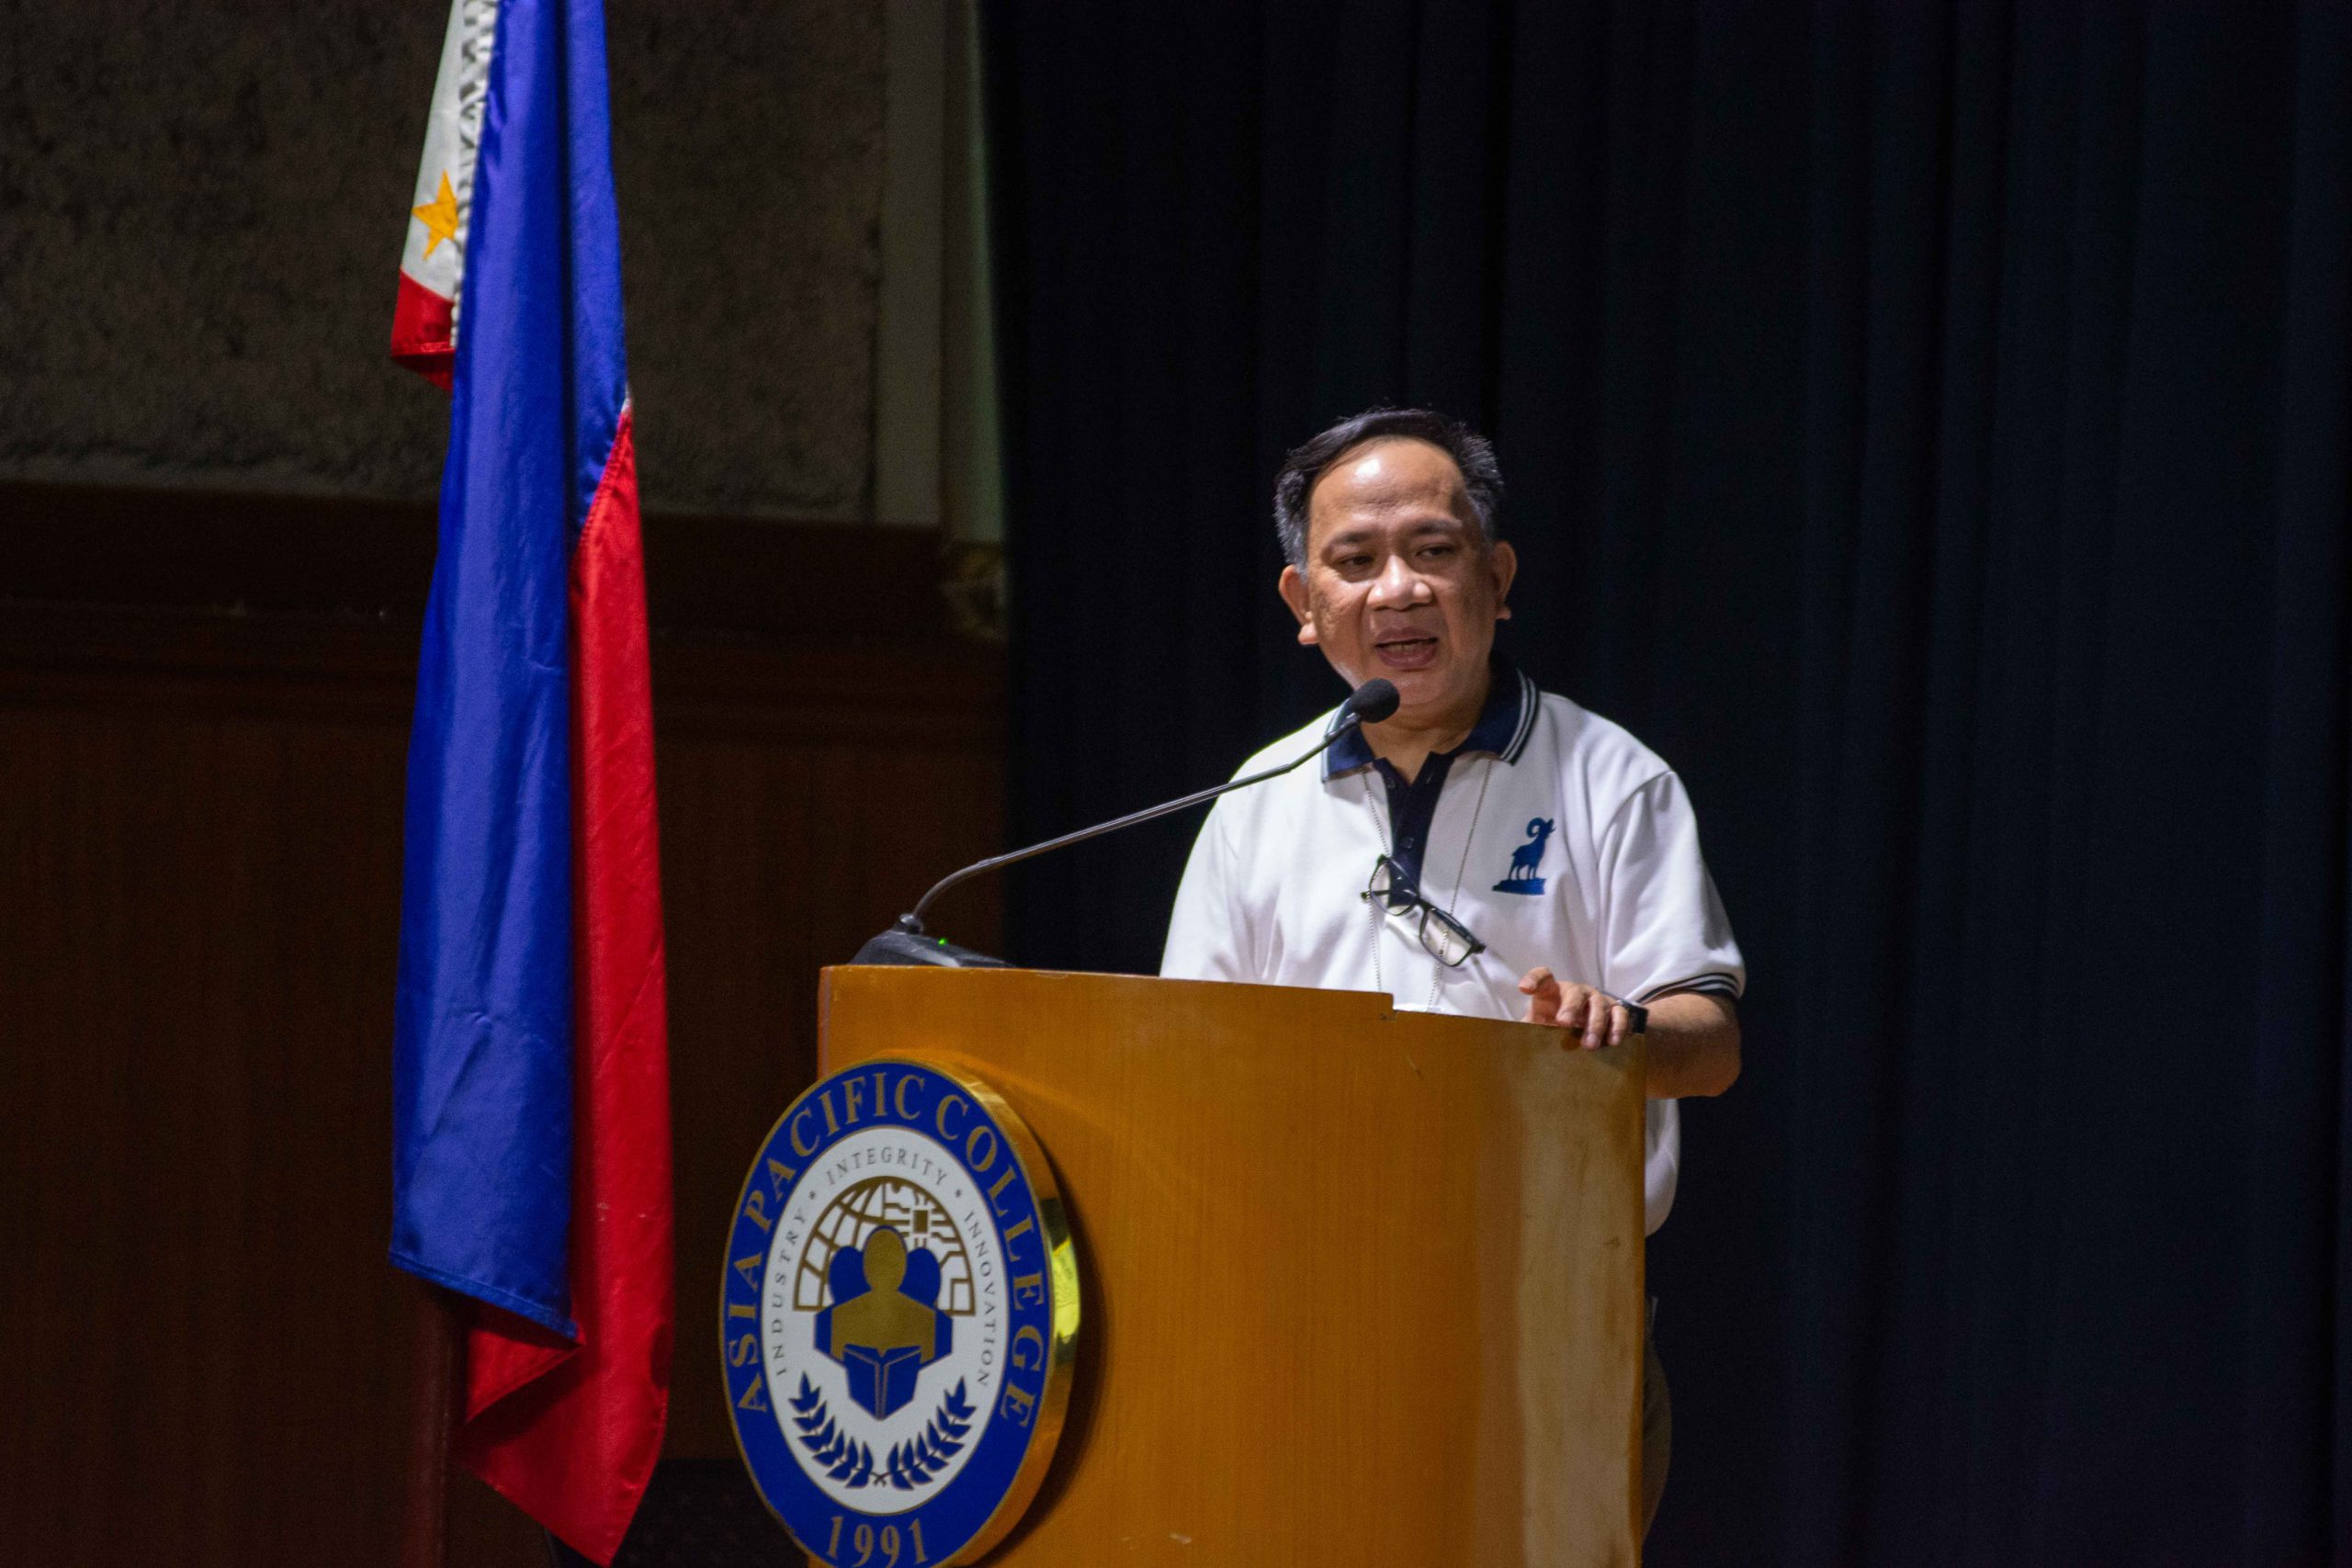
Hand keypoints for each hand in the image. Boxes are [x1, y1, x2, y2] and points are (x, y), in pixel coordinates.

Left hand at [1517, 967, 1632, 1048]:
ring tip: (1589, 1045)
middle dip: (1570, 1007)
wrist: (1582, 1032)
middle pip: (1574, 992)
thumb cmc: (1553, 1028)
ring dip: (1594, 1024)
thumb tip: (1507, 1041)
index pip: (1542, 977)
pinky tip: (1613, 1042)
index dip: (1534, 979)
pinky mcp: (1614, 1010)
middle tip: (1564, 1023)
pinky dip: (1618, 1027)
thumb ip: (1526, 1030)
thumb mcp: (1537, 1028)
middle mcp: (1575, 992)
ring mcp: (1596, 999)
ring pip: (1598, 1005)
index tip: (1524, 988)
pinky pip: (1620, 1014)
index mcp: (1552, 993)